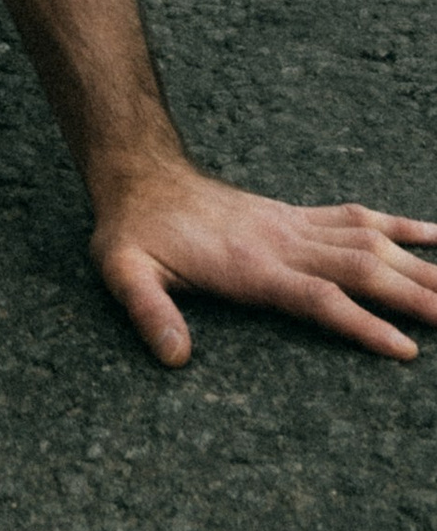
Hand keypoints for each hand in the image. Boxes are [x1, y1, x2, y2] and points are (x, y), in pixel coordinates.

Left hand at [92, 156, 436, 363]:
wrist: (139, 174)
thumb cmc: (134, 231)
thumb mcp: (123, 270)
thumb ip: (147, 310)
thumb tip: (173, 357)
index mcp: (251, 266)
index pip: (318, 298)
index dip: (362, 325)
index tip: (407, 351)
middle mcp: (284, 242)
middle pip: (363, 268)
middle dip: (416, 295)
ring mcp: (295, 225)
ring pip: (372, 241)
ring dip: (420, 264)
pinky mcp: (298, 216)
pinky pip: (358, 216)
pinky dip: (401, 224)